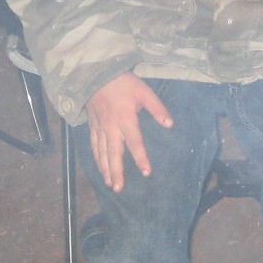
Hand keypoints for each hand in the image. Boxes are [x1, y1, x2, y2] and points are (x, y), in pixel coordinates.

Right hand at [84, 71, 172, 191]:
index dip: (141, 158)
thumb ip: (157, 108)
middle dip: (116, 172)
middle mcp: (111, 126)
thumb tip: (169, 124)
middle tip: (118, 188)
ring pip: (101, 152)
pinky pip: (94, 145)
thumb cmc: (123, 83)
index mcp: (125, 118)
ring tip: (110, 184)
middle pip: (113, 153)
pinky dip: (96, 158)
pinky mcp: (92, 125)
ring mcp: (100, 127)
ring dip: (105, 169)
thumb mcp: (144, 91)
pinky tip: (100, 168)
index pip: (135, 142)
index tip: (146, 172)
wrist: (96, 74)